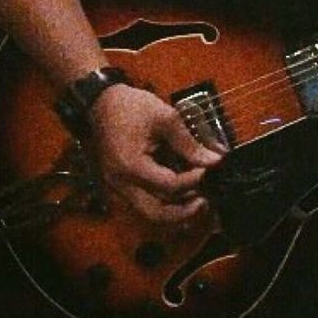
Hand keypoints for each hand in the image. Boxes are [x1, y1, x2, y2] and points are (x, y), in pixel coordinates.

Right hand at [91, 84, 224, 223]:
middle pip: (156, 213)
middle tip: (205, 201)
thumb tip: (215, 160)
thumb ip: (189, 143)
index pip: (169, 186)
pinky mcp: (122, 185)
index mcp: (131, 166)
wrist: (102, 103)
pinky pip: (146, 202)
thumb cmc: (131, 108)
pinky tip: (183, 192)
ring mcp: (119, 186)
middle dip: (184, 212)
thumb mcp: (165, 118)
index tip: (209, 169)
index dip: (193, 180)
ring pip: (151, 212)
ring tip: (198, 197)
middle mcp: (121, 183)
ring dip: (176, 210)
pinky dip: (166, 202)